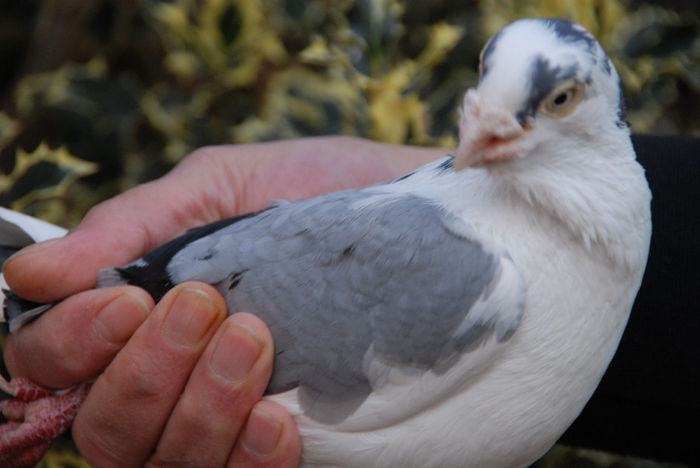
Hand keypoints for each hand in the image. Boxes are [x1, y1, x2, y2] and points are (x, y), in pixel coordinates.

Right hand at [3, 136, 443, 465]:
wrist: (417, 218)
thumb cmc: (321, 192)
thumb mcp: (225, 187)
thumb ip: (135, 224)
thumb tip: (33, 274)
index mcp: (144, 319)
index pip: (58, 362)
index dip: (71, 344)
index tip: (127, 300)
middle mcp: (176, 379)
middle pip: (105, 427)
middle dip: (145, 372)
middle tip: (205, 306)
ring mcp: (229, 420)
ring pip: (164, 463)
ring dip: (197, 410)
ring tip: (254, 342)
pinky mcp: (285, 446)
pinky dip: (248, 458)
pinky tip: (278, 418)